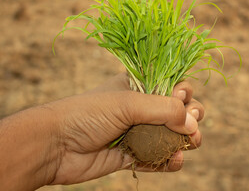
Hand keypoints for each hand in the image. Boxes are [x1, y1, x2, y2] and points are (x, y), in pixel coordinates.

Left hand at [48, 73, 203, 184]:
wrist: (55, 144)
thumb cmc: (89, 113)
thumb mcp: (128, 103)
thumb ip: (162, 109)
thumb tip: (192, 123)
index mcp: (137, 87)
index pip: (170, 86)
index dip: (182, 92)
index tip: (182, 97)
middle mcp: (139, 109)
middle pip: (174, 112)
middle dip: (189, 118)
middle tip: (193, 126)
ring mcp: (135, 133)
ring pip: (168, 137)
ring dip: (184, 141)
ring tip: (190, 144)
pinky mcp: (130, 156)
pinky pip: (155, 159)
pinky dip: (169, 161)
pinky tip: (176, 161)